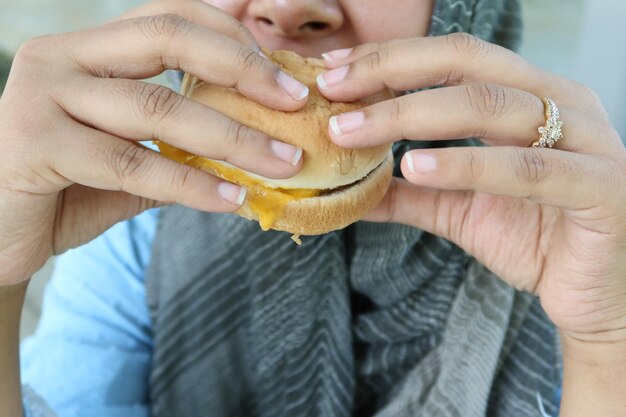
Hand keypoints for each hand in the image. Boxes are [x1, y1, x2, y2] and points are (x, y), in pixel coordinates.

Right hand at [0, 0, 307, 285]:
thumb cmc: (66, 186)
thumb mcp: (128, 153)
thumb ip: (176, 140)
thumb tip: (254, 140)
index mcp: (89, 48)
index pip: (172, 16)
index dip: (234, 39)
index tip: (286, 78)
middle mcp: (62, 56)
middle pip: (167, 37)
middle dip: (242, 70)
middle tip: (296, 104)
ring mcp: (43, 95)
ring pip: (157, 107)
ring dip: (232, 138)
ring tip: (282, 164)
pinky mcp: (34, 144)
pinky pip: (131, 164)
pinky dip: (189, 184)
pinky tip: (230, 199)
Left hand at [318, 34, 625, 343]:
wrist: (596, 295)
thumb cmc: (537, 240)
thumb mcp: (460, 210)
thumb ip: (411, 194)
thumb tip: (351, 188)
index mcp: (531, 96)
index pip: (454, 57)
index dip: (390, 59)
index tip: (334, 72)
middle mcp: (562, 103)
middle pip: (467, 65)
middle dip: (391, 73)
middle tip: (334, 91)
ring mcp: (587, 141)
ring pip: (491, 107)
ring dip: (411, 115)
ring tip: (355, 132)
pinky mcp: (601, 188)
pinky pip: (526, 169)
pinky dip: (467, 165)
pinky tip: (417, 166)